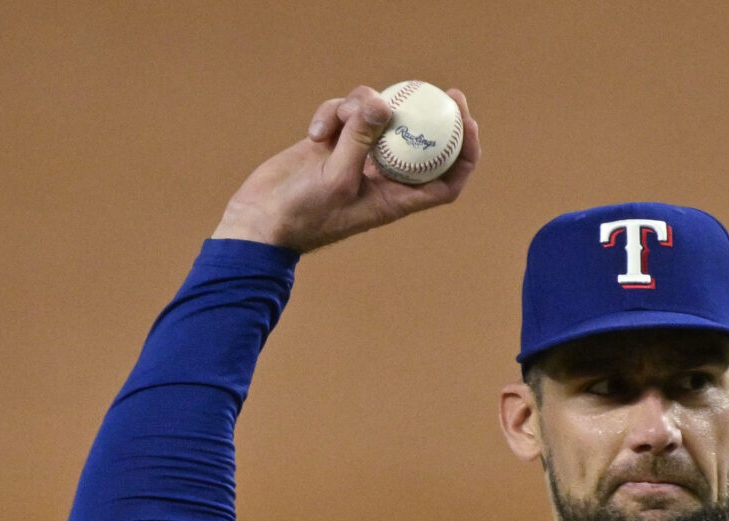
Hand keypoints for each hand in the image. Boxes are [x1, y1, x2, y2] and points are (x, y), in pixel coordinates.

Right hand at [212, 86, 478, 253]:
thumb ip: (360, 138)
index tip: (467, 125)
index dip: (464, 155)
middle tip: (444, 91)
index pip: (444, 181)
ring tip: (337, 120)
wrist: (260, 221)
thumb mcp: (336, 177)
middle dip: (434, 116)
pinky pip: (345, 114)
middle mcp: (381, 176)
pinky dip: (331, 114)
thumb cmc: (303, 213)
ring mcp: (357, 157)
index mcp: (395, 198)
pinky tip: (313, 133)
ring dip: (361, 109)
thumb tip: (382, 102)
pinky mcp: (333, 142)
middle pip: (420, 142)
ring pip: (379, 118)